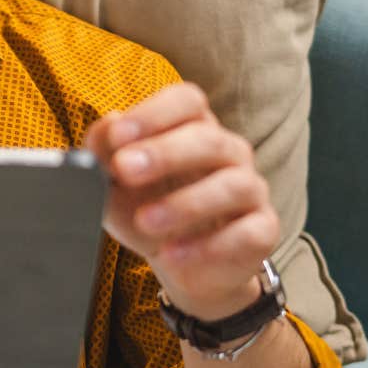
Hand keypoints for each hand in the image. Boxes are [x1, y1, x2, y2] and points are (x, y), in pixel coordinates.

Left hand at [86, 83, 279, 321]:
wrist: (184, 267)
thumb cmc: (148, 210)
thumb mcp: (114, 184)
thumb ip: (104, 152)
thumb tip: (107, 127)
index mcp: (193, 127)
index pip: (187, 101)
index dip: (154, 113)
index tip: (118, 134)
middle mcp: (229, 151)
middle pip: (208, 138)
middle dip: (164, 153)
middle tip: (124, 170)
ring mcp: (251, 189)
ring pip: (232, 185)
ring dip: (184, 203)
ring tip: (145, 221)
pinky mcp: (263, 230)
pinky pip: (246, 232)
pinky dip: (207, 246)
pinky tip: (172, 254)